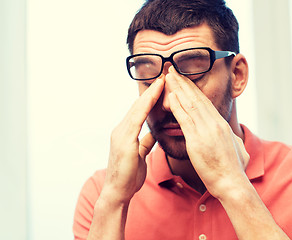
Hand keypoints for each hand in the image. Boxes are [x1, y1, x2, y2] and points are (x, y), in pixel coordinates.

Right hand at [101, 77, 164, 203]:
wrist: (117, 192)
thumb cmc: (129, 176)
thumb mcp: (140, 155)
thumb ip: (145, 142)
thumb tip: (153, 133)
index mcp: (126, 133)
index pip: (140, 111)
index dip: (151, 98)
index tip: (163, 86)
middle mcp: (121, 130)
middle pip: (138, 105)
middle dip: (151, 91)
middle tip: (164, 76)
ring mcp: (121, 134)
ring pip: (137, 108)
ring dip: (150, 94)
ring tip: (162, 81)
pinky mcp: (124, 140)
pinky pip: (137, 118)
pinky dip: (145, 106)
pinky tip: (154, 96)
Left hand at [166, 67, 249, 198]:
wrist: (232, 184)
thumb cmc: (234, 171)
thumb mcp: (239, 150)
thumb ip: (235, 141)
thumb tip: (235, 138)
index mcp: (222, 125)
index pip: (206, 102)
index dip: (194, 89)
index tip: (185, 80)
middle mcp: (214, 124)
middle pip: (197, 98)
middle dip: (184, 83)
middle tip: (173, 71)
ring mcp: (206, 131)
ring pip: (190, 104)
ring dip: (178, 89)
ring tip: (169, 77)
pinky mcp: (197, 141)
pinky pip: (185, 119)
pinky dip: (177, 106)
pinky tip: (170, 96)